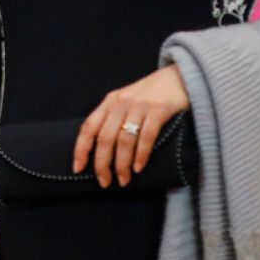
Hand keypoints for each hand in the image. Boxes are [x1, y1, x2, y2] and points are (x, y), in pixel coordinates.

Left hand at [73, 64, 191, 187]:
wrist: (181, 77)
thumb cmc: (152, 94)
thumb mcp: (127, 101)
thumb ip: (115, 118)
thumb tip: (103, 150)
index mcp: (110, 102)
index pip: (88, 127)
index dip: (81, 149)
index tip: (78, 168)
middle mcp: (120, 103)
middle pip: (104, 138)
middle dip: (102, 164)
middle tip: (105, 182)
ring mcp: (139, 106)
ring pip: (123, 140)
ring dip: (121, 164)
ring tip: (123, 180)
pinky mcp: (158, 110)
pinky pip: (146, 137)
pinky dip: (141, 155)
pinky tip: (138, 167)